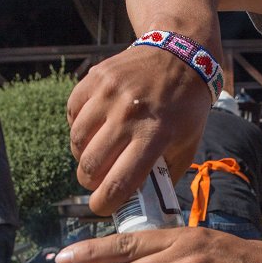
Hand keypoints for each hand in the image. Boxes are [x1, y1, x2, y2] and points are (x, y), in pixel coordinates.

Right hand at [67, 47, 211, 215]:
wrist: (180, 55)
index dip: (104, 203)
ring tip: (97, 156)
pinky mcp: (95, 79)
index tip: (102, 207)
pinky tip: (94, 130)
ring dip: (83, 157)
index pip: (119, 181)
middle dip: (91, 183)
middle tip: (99, 182)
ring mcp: (109, 94)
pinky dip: (79, 128)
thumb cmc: (186, 108)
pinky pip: (73, 116)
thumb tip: (145, 204)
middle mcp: (129, 114)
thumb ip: (166, 174)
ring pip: (78, 143)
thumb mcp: (188, 144)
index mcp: (156, 135)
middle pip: (91, 166)